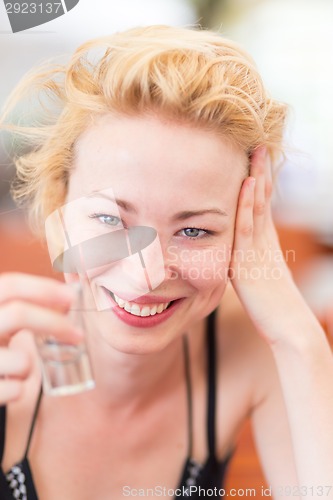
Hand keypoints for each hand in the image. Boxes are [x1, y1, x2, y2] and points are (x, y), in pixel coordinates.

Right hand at [0, 273, 82, 403]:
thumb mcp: (0, 322)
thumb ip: (19, 309)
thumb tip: (68, 292)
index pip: (10, 285)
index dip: (42, 288)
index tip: (71, 296)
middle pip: (18, 314)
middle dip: (54, 323)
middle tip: (78, 335)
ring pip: (22, 360)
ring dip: (30, 367)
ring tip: (19, 372)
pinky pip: (15, 390)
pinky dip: (20, 391)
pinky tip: (10, 389)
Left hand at [229, 148, 300, 343]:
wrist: (289, 328)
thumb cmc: (274, 308)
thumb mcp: (260, 279)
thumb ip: (250, 263)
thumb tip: (239, 257)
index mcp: (265, 244)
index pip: (262, 207)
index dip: (261, 183)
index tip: (258, 162)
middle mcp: (263, 242)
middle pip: (262, 201)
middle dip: (261, 173)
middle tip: (260, 145)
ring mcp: (258, 249)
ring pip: (257, 207)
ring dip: (256, 178)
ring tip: (257, 152)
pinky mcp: (249, 262)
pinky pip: (247, 229)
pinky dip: (247, 205)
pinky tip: (247, 184)